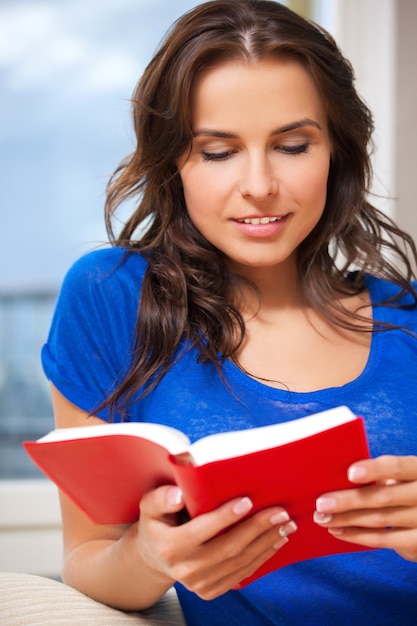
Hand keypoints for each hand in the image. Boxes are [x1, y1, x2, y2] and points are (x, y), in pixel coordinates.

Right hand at [135, 485, 296, 599]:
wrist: (155, 556)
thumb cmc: (158, 522)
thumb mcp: (150, 506)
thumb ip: (161, 498)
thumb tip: (179, 496)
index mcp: (170, 546)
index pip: (202, 531)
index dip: (225, 517)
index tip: (248, 501)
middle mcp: (185, 569)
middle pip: (228, 548)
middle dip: (258, 528)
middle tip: (281, 511)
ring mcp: (200, 584)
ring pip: (240, 562)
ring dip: (267, 542)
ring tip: (286, 524)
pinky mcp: (212, 591)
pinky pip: (242, 574)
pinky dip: (262, 556)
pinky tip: (276, 540)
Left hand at [313, 455, 416, 561]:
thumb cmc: (404, 489)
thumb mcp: (400, 478)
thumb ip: (379, 476)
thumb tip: (336, 478)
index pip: (396, 467)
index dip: (374, 470)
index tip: (350, 473)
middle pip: (384, 496)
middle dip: (349, 500)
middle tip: (321, 503)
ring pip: (380, 519)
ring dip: (347, 519)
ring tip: (322, 518)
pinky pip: (383, 539)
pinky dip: (357, 535)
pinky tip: (338, 531)